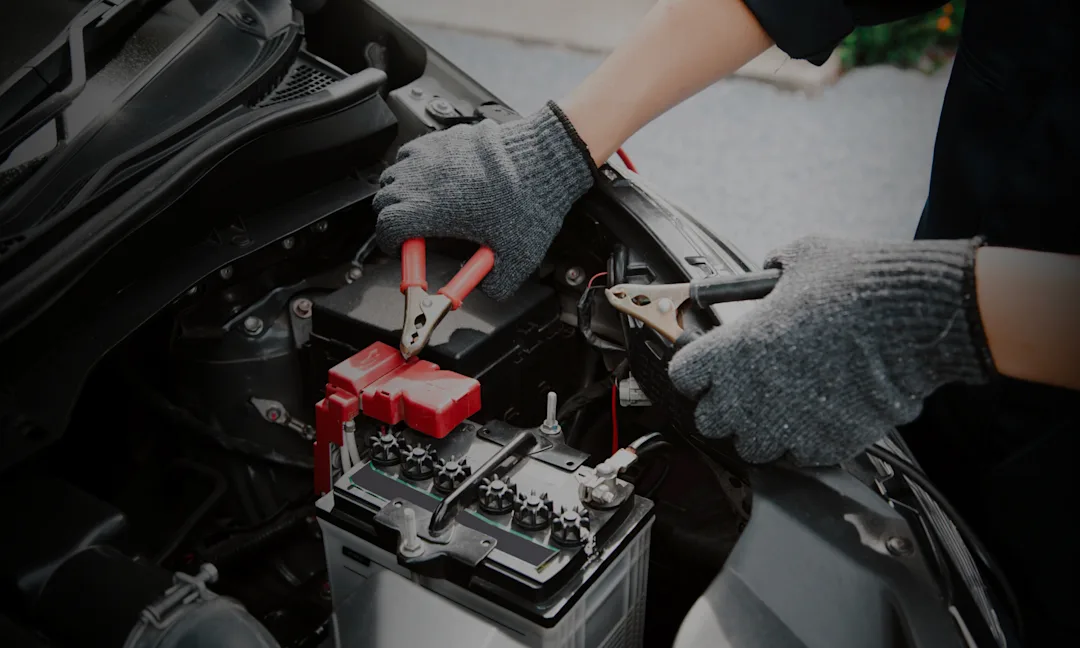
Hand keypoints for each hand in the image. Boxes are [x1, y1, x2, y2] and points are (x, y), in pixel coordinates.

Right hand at [373, 102, 594, 300]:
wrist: (544, 159)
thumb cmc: (529, 199)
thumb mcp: (517, 257)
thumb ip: (497, 284)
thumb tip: (486, 290)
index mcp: (433, 209)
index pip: (386, 227)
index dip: (389, 244)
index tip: (401, 251)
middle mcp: (424, 178)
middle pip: (383, 201)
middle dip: (392, 220)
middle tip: (411, 233)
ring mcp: (431, 155)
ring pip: (393, 175)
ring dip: (399, 193)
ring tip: (419, 206)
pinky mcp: (443, 138)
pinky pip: (411, 153)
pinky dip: (412, 168)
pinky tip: (433, 179)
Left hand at [668, 236, 994, 465]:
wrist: (914, 321)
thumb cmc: (858, 286)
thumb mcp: (801, 259)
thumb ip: (770, 272)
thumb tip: (769, 273)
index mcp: (733, 349)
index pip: (683, 376)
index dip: (696, 368)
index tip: (708, 363)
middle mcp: (750, 395)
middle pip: (708, 420)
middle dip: (723, 405)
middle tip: (746, 387)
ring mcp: (785, 426)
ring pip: (749, 447)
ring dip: (759, 429)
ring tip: (782, 406)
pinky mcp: (823, 446)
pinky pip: (795, 456)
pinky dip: (800, 442)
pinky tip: (817, 416)